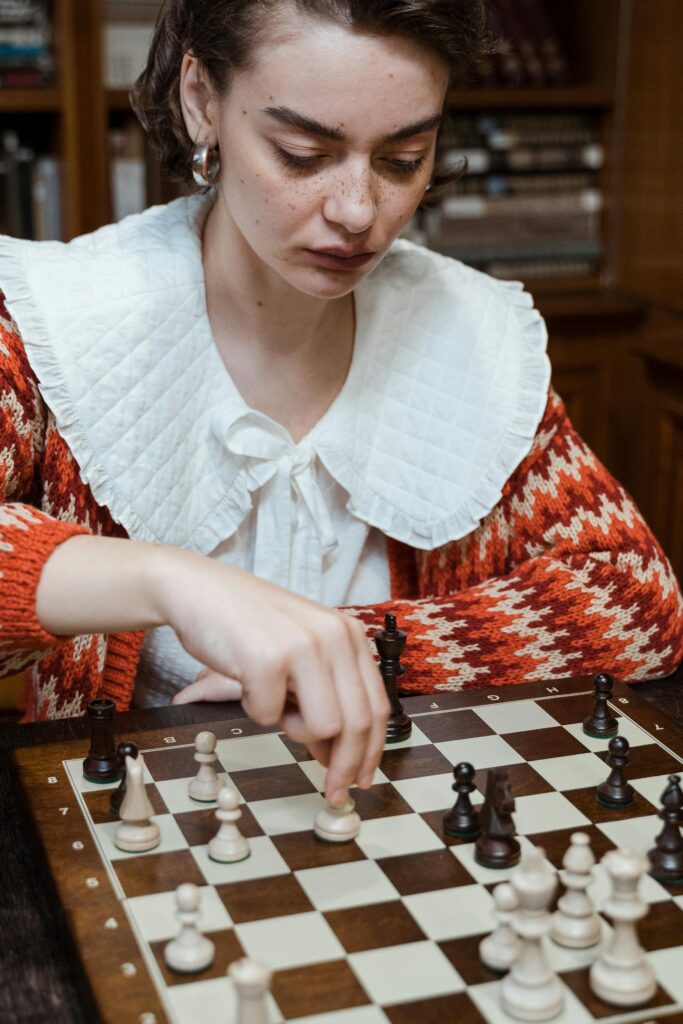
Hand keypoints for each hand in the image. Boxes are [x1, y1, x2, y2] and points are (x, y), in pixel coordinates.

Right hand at [159, 550, 388, 802]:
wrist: (198, 590)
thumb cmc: (247, 626)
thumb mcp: (301, 656)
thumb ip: (326, 698)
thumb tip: (337, 756)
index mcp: (348, 634)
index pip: (376, 705)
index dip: (371, 752)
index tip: (360, 781)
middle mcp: (334, 635)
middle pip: (357, 723)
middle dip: (344, 766)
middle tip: (331, 793)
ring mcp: (303, 645)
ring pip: (322, 726)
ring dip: (291, 727)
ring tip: (271, 698)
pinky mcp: (267, 658)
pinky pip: (268, 716)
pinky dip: (254, 708)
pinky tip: (245, 679)